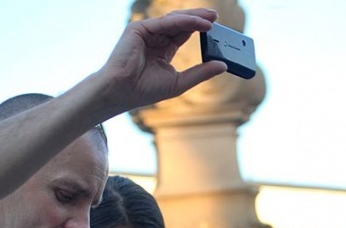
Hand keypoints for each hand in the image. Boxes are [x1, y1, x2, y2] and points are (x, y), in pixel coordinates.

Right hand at [100, 8, 226, 111]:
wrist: (122, 92)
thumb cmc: (145, 90)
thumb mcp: (180, 81)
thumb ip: (201, 73)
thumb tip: (223, 65)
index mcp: (162, 49)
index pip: (184, 33)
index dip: (200, 29)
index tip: (217, 28)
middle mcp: (154, 37)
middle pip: (181, 23)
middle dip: (199, 18)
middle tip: (217, 16)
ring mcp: (146, 32)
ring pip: (174, 20)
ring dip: (194, 17)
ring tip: (212, 18)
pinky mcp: (139, 29)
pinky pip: (166, 22)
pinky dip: (184, 22)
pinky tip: (199, 24)